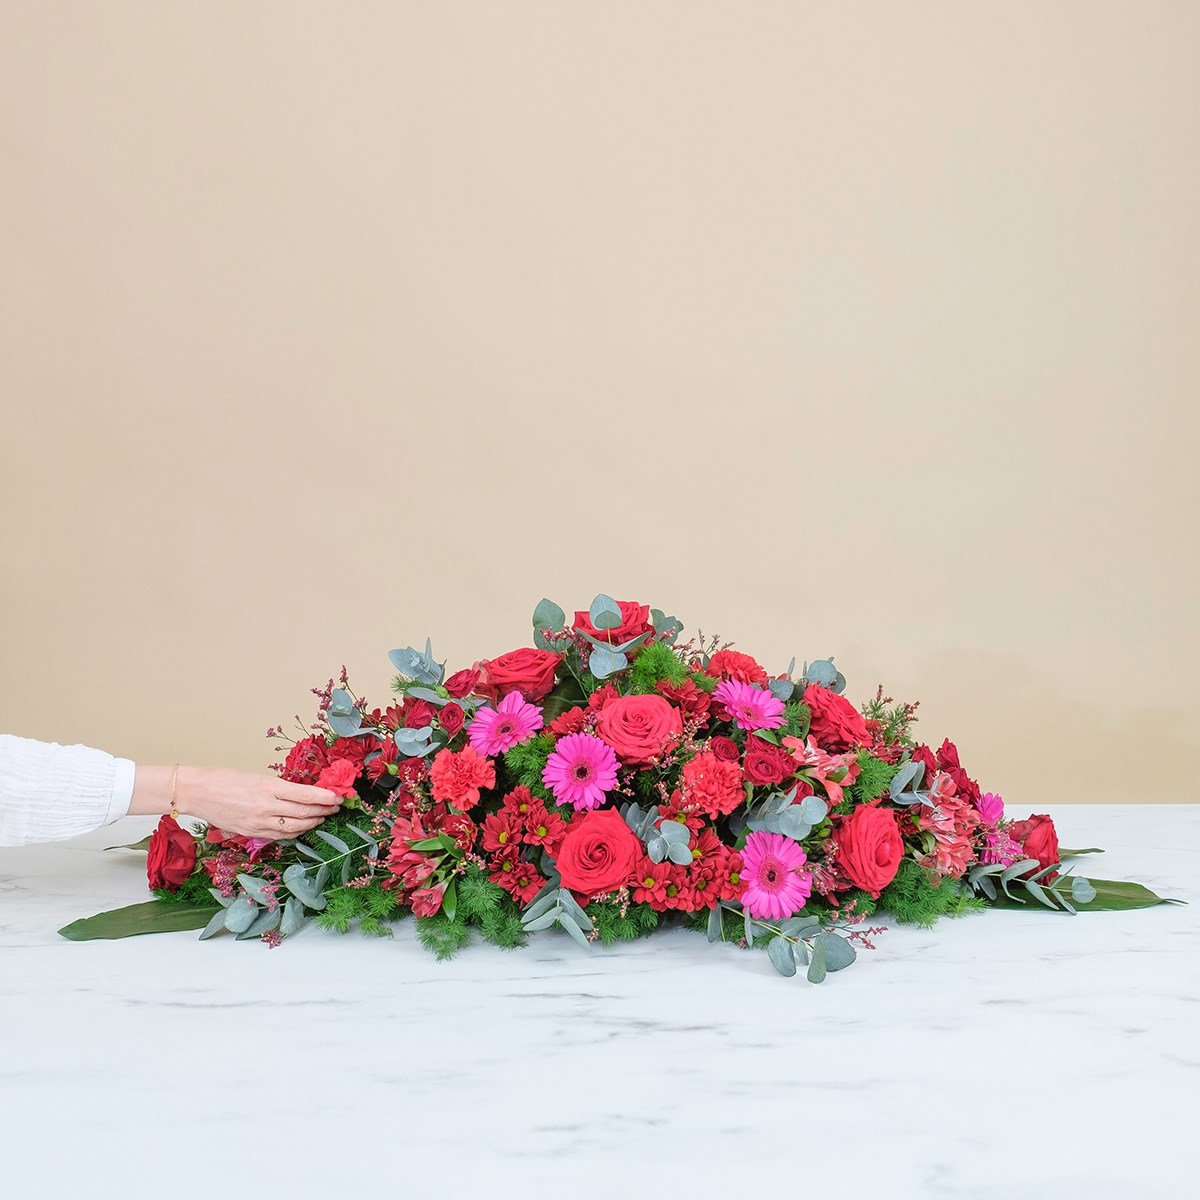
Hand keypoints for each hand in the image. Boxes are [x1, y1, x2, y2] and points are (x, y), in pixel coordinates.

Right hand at [131, 765, 342, 838]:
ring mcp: (258, 823)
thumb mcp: (257, 776)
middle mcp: (265, 807)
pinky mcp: (251, 833)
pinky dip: (295, 832)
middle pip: (304, 813)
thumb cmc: (224, 778)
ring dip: (312, 823)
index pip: (306, 795)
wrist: (197, 792)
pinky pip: (279, 836)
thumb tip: (303, 794)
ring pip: (294, 828)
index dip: (326, 798)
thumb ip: (280, 787)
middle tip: (336, 807)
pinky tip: (302, 827)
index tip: (339, 796)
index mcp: (268, 787)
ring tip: (323, 817)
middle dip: (324, 811)